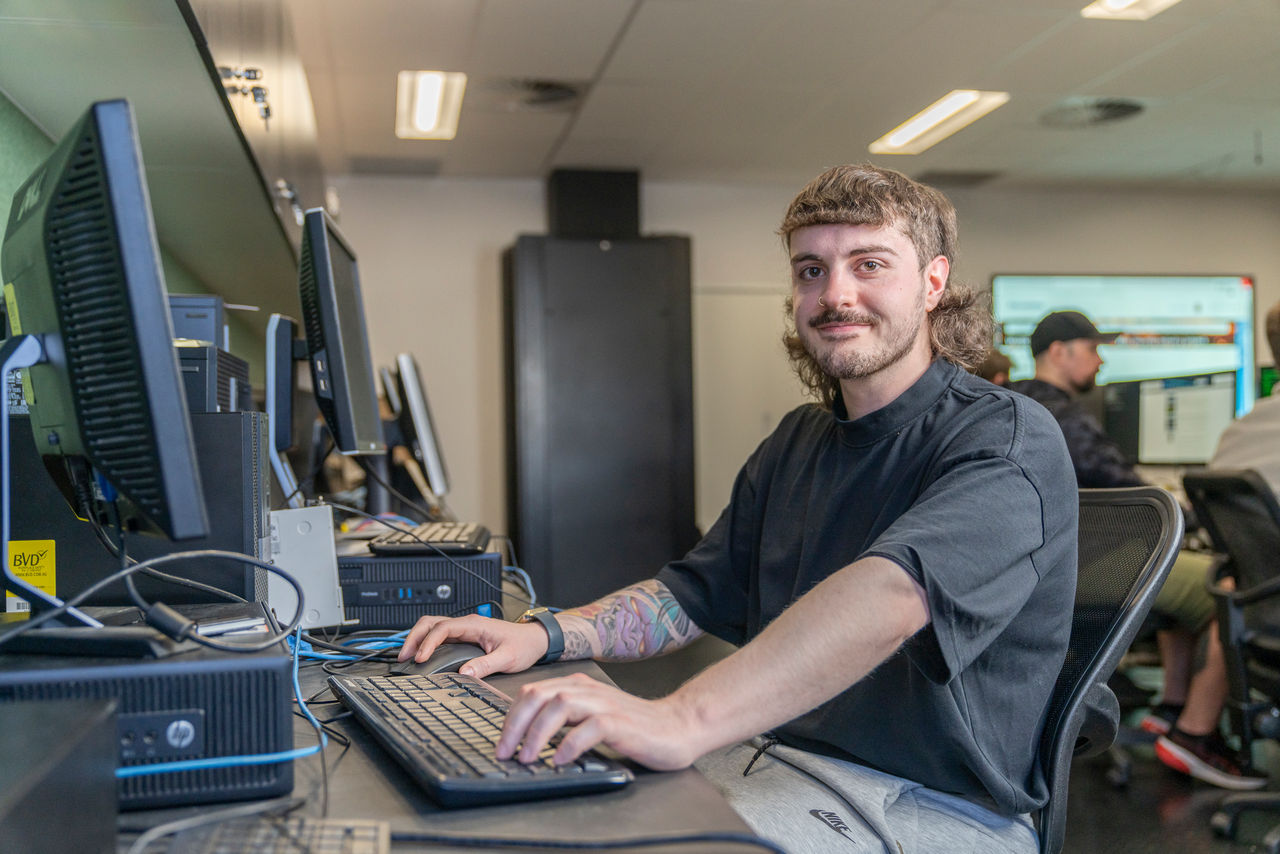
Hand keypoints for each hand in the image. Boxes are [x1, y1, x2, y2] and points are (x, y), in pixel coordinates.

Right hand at [398, 613, 547, 677]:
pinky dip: (426, 643)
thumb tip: (464, 673)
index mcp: (475, 625)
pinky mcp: (464, 636)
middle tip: (404, 657)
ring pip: (432, 627)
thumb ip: (486, 665)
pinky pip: (439, 635)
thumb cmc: (524, 645)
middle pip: (431, 622)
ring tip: (407, 657)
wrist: (535, 639)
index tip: (421, 658)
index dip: (428, 643)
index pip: (443, 628)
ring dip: (417, 639)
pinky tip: (422, 656)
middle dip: (414, 637)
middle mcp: (467, 623)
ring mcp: (464, 629)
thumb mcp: (508, 658)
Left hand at [495, 672, 703, 770]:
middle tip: (505, 751)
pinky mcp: (621, 722)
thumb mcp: (593, 715)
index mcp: (577, 687)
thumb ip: (566, 718)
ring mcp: (605, 704)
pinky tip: (561, 759)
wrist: (677, 725)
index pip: (532, 692)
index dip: (510, 717)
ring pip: (559, 706)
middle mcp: (588, 691)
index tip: (502, 742)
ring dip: (537, 733)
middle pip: (539, 695)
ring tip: (528, 757)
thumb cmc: (635, 725)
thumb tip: (527, 737)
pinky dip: (570, 743)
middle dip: (515, 725)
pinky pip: (589, 728)